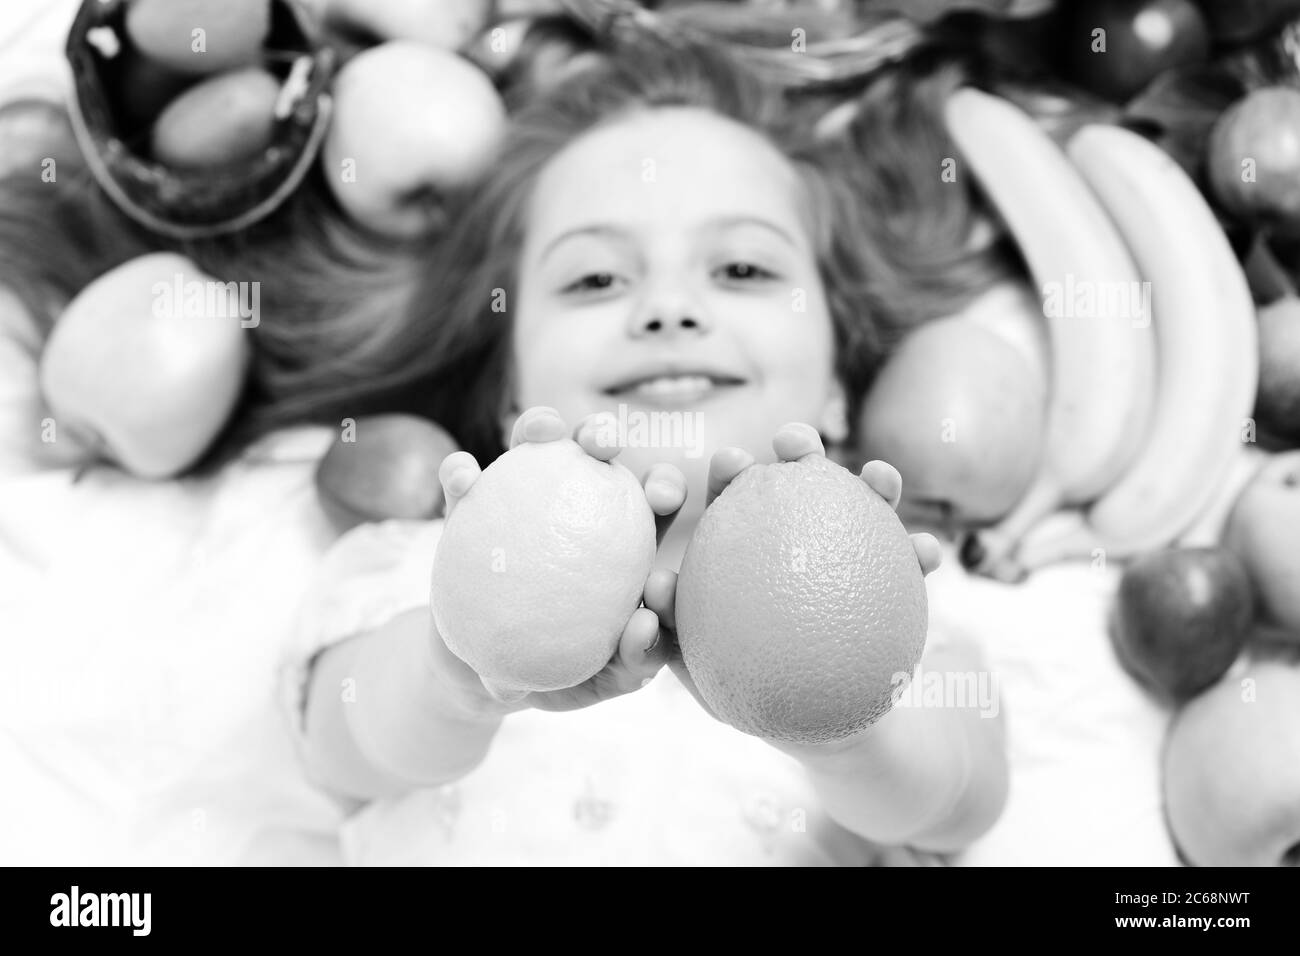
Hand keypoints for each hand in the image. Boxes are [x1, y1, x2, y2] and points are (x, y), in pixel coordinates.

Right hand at [433, 406, 687, 715]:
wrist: (483, 677)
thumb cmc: (562, 677)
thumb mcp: (602, 680)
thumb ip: (631, 663)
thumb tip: (641, 628)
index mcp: (619, 541)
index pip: (652, 504)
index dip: (663, 488)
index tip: (662, 497)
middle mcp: (570, 507)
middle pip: (599, 460)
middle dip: (603, 435)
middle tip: (605, 445)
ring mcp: (517, 503)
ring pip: (534, 449)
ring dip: (540, 427)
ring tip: (541, 431)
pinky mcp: (467, 513)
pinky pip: (461, 485)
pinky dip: (460, 475)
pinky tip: (461, 476)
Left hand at [663, 422, 941, 722]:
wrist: (815, 724)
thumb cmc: (742, 689)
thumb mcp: (700, 667)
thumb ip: (669, 631)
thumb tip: (655, 588)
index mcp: (745, 541)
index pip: (730, 495)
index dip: (729, 470)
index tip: (730, 462)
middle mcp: (800, 534)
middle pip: (797, 478)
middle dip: (798, 445)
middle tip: (797, 445)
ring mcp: (851, 553)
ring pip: (862, 505)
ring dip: (875, 483)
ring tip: (880, 478)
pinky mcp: (893, 580)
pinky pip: (909, 566)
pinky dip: (920, 555)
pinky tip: (927, 553)